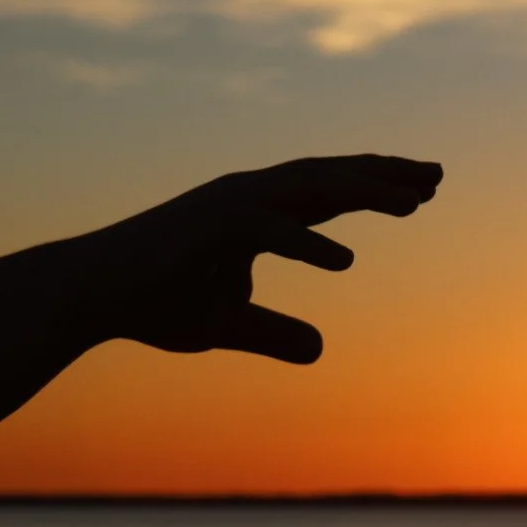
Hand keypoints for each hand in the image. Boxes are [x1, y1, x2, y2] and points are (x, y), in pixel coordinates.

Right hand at [85, 154, 442, 362]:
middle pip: (330, 177)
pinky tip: (344, 260)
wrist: (89, 297)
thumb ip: (274, 334)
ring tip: (414, 202)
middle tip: (437, 176)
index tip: (425, 190)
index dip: (376, 188)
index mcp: (255, 213)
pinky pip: (267, 233)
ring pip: (308, 189)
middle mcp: (247, 197)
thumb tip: (321, 351)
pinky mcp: (207, 228)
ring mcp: (227, 206)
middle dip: (385, 175)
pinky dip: (306, 243)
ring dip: (362, 192)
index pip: (328, 192)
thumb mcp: (229, 326)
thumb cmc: (153, 305)